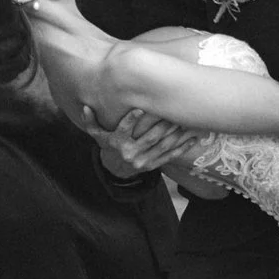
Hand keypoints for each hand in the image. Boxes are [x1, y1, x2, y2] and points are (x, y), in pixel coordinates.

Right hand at [84, 104, 205, 175]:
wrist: (115, 170)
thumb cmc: (108, 146)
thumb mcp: (97, 134)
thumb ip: (91, 121)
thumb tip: (86, 107)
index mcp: (117, 143)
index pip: (123, 130)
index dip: (131, 120)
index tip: (139, 109)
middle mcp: (130, 153)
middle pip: (149, 138)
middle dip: (162, 124)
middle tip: (174, 110)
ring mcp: (144, 160)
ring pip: (162, 146)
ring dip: (176, 134)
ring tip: (187, 121)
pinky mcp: (154, 165)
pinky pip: (170, 156)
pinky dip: (182, 148)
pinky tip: (193, 139)